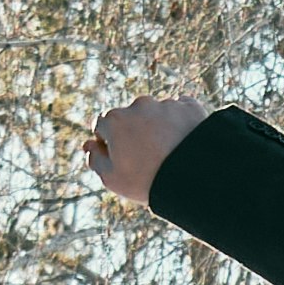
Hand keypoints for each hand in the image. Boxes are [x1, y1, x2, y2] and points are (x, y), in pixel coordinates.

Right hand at [85, 95, 208, 206]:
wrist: (195, 178)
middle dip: (134, 133)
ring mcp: (166, 104)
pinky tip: (184, 144)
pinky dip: (181, 124)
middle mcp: (139, 105)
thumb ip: (95, 159)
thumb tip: (88, 145)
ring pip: (156, 115)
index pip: (102, 126)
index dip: (108, 144)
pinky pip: (181, 112)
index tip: (122, 159)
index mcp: (114, 119)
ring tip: (170, 154)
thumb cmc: (147, 181)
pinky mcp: (190, 106)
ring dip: (158, 128)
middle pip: (130, 118)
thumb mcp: (112, 178)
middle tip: (147, 159)